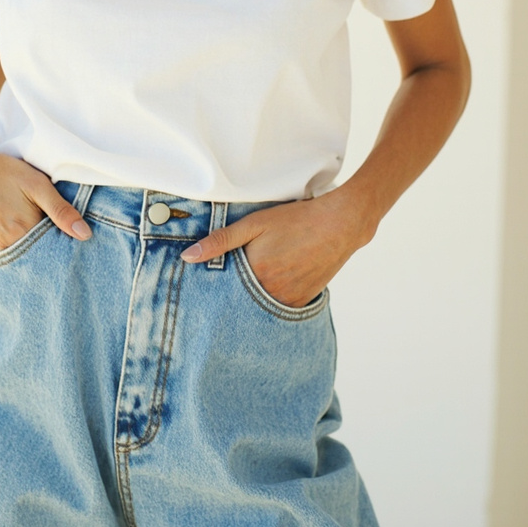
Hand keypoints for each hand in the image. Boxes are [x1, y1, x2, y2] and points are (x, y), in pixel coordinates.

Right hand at [0, 130, 91, 253]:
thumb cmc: (3, 172)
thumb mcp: (37, 184)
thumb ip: (61, 210)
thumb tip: (85, 235)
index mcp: (23, 232)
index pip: (54, 251)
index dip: (67, 246)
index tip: (77, 240)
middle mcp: (7, 244)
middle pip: (39, 255)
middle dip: (52, 249)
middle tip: (63, 235)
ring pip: (24, 254)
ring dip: (36, 247)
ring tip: (44, 231)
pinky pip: (10, 251)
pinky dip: (21, 246)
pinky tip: (27, 232)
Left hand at [179, 189, 374, 308]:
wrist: (340, 224)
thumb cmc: (296, 219)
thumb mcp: (254, 224)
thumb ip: (220, 241)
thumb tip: (187, 257)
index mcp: (256, 274)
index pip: (223, 289)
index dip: (215, 286)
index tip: (205, 287)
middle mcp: (272, 293)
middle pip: (241, 301)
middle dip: (232, 296)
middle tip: (232, 283)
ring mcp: (289, 300)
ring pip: (260, 306)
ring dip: (253, 298)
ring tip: (254, 282)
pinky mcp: (302, 302)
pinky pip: (278, 307)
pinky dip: (271, 299)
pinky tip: (273, 282)